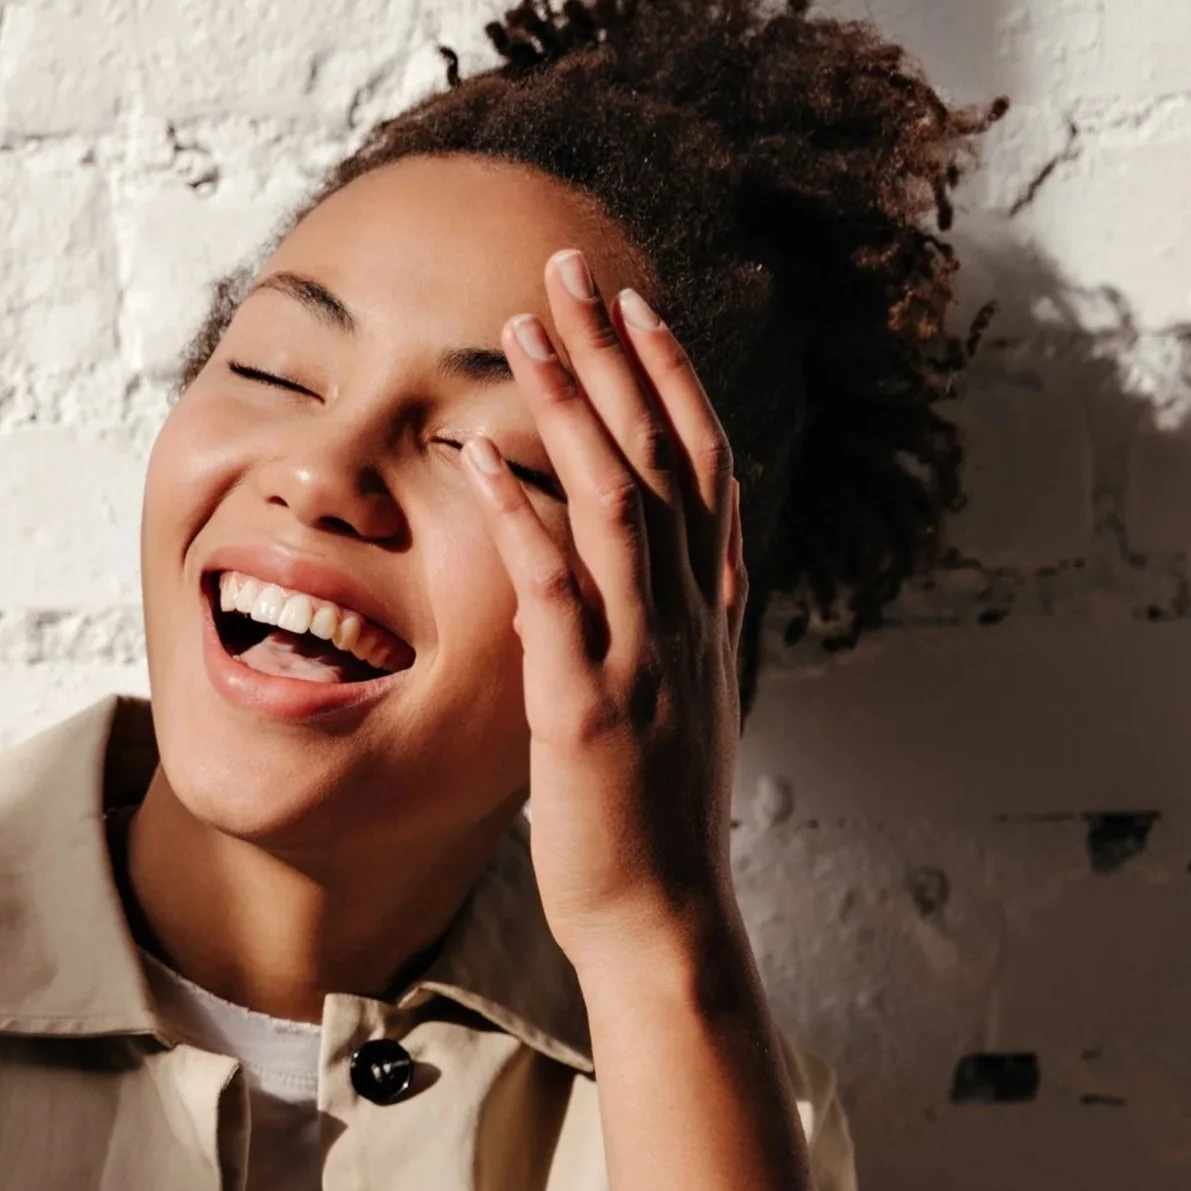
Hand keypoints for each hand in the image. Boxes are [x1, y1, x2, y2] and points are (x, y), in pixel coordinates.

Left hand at [461, 250, 745, 954]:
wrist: (666, 923)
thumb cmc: (655, 829)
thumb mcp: (674, 710)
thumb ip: (660, 636)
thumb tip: (635, 586)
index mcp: (711, 616)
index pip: (705, 467)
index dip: (672, 378)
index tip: (637, 305)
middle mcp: (689, 620)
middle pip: (664, 453)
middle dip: (617, 354)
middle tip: (571, 267)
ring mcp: (646, 659)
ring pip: (619, 499)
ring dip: (572, 404)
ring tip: (528, 325)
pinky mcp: (590, 707)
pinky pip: (555, 591)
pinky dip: (520, 514)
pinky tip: (479, 456)